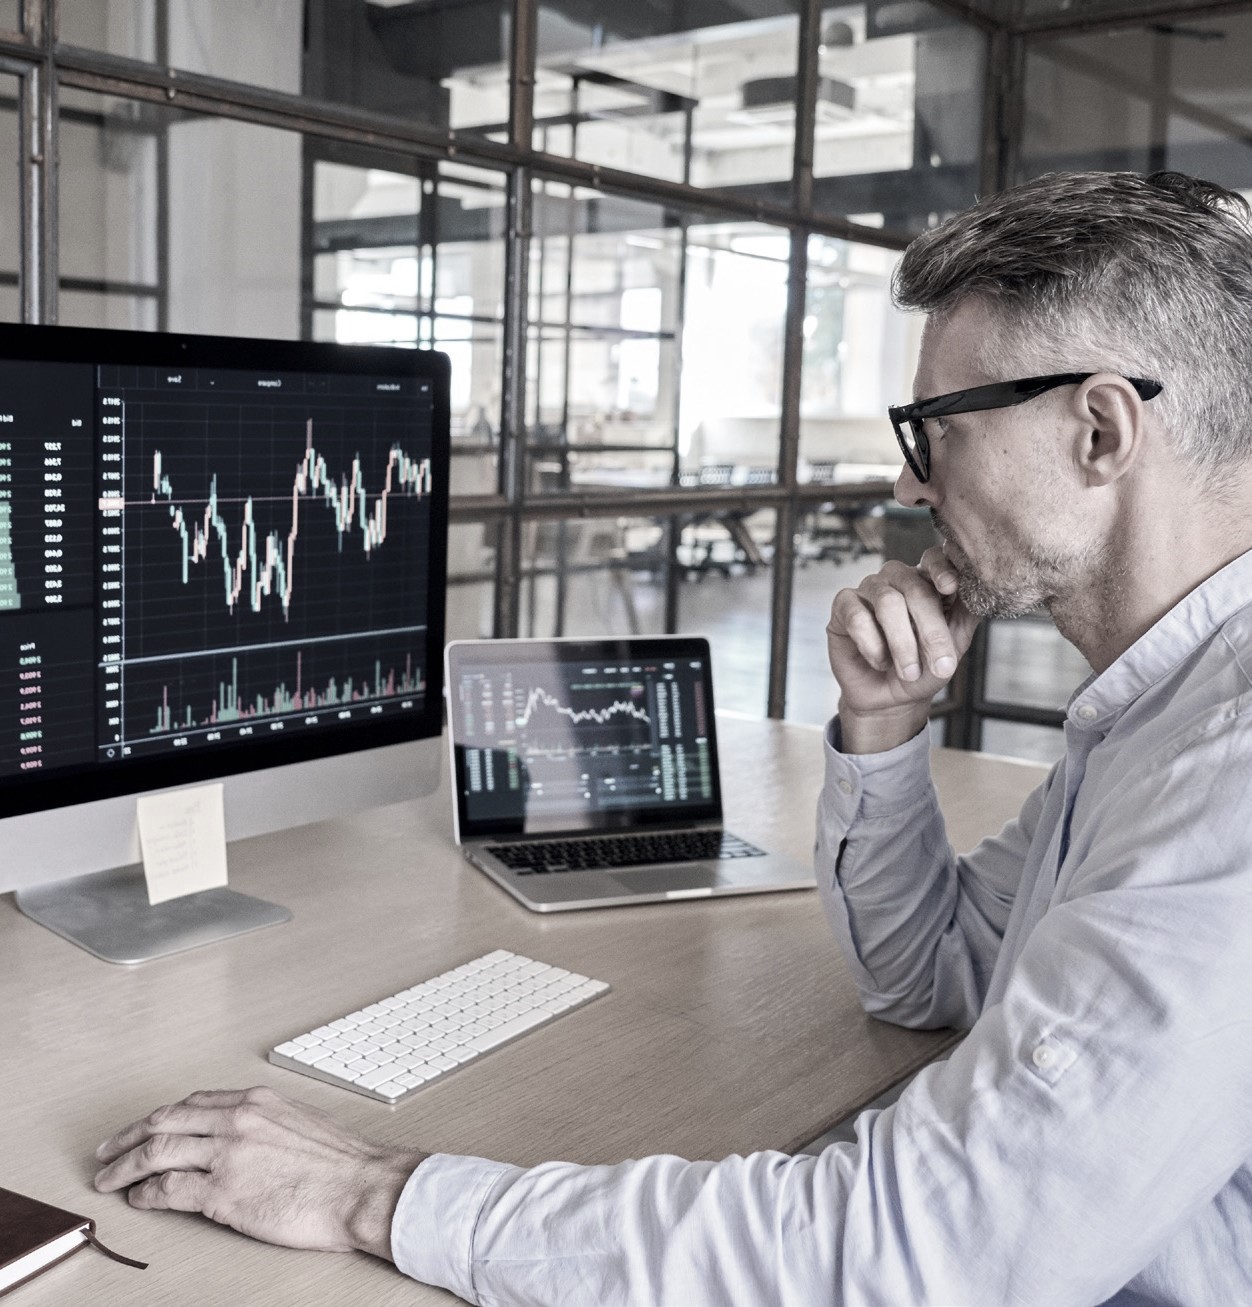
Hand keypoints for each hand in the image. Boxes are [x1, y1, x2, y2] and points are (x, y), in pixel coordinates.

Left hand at [94, 1086, 427, 1257]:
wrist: (362, 1188)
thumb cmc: (341, 1163)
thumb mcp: (299, 1122)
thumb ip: (265, 1122)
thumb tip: (242, 1135)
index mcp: (256, 1102)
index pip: (193, 1102)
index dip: (161, 1116)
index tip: (145, 1127)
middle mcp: (237, 1121)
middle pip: (164, 1121)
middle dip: (128, 1137)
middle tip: (109, 1151)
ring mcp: (228, 1156)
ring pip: (158, 1152)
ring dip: (126, 1167)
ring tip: (110, 1180)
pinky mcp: (224, 1194)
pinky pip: (169, 1190)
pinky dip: (147, 1195)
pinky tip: (141, 1200)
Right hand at [826, 548, 980, 749]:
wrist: (890, 699)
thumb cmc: (923, 668)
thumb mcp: (954, 645)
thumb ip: (967, 615)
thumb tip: (984, 591)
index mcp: (927, 581)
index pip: (934, 559)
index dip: (942, 569)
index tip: (951, 588)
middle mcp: (898, 579)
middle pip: (915, 588)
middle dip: (931, 630)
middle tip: (942, 665)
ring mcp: (869, 589)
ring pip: (887, 602)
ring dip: (902, 643)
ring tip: (910, 673)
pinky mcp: (843, 606)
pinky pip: (857, 617)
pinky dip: (872, 645)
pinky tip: (879, 661)